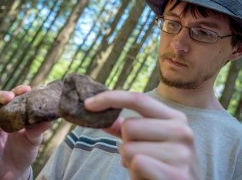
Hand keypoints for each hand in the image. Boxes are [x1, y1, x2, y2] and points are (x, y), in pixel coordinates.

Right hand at [0, 85, 49, 179]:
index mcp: (13, 113)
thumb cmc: (25, 151)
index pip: (13, 97)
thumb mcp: (34, 140)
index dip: (18, 91)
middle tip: (10, 97)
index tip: (27, 89)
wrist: (14, 171)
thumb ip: (38, 130)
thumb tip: (48, 120)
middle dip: (0, 95)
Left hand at [85, 91, 202, 179]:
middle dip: (126, 143)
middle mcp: (182, 131)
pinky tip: (149, 178)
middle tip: (139, 156)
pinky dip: (136, 174)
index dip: (110, 98)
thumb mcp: (147, 141)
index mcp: (175, 118)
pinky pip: (138, 164)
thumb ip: (128, 128)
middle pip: (129, 126)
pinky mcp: (178, 175)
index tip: (88, 104)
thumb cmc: (161, 164)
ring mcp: (182, 154)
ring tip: (146, 169)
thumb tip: (102, 115)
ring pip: (129, 148)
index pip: (138, 99)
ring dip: (130, 162)